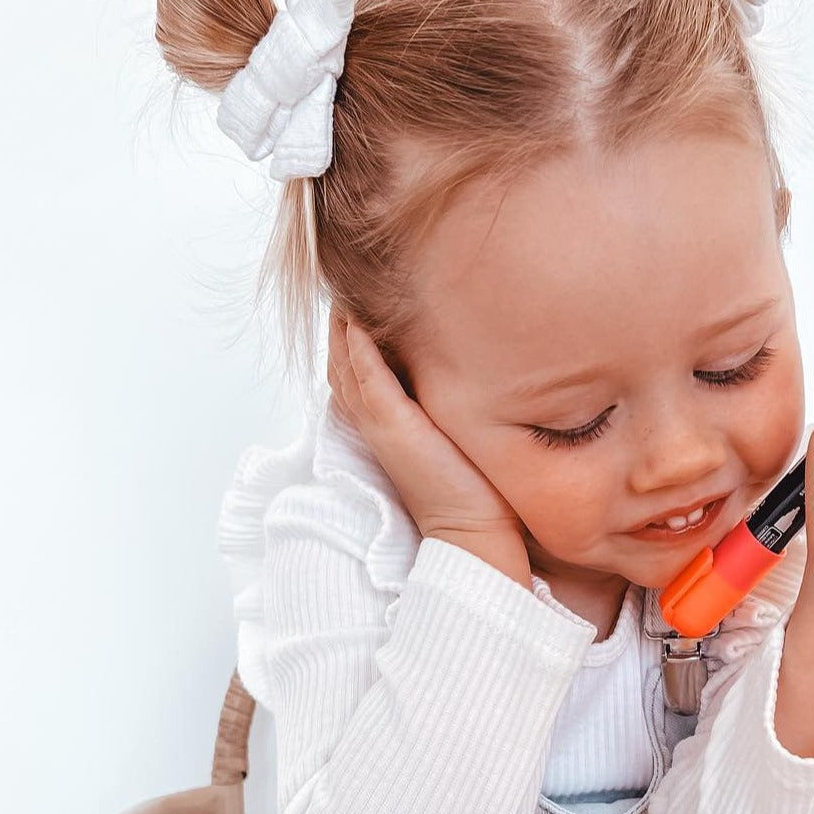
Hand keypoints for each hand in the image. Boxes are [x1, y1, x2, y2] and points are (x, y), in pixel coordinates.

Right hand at [326, 309, 523, 547]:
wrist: (475, 530)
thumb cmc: (473, 490)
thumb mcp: (452, 436)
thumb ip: (446, 407)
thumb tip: (468, 377)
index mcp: (386, 425)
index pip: (356, 373)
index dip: (349, 337)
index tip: (357, 302)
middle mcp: (376, 423)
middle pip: (341, 362)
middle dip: (338, 322)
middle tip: (342, 283)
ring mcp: (382, 424)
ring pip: (346, 366)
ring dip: (341, 326)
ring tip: (343, 289)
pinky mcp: (396, 427)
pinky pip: (368, 379)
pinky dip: (359, 350)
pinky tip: (356, 321)